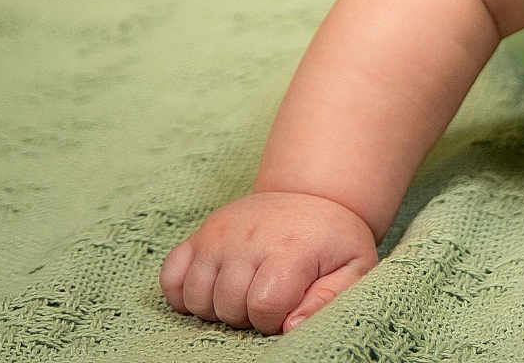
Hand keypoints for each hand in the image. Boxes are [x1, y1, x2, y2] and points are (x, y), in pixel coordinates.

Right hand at [160, 191, 377, 334]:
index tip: (288, 307)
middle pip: (228, 306)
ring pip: (196, 297)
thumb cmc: (332, 239)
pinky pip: (170, 276)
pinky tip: (211, 289)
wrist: (311, 195)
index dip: (275, 319)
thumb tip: (291, 328)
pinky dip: (182, 293)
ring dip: (217, 308)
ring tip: (244, 293)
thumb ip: (328, 300)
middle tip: (267, 298)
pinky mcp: (200, 234)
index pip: (264, 306)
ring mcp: (219, 235)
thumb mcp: (353, 266)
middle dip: (248, 315)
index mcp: (290, 247)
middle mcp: (248, 238)